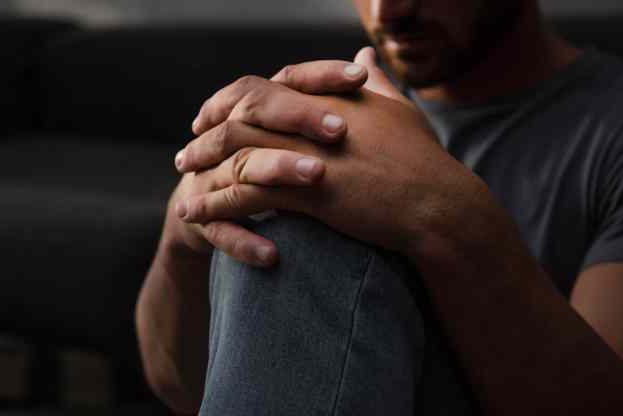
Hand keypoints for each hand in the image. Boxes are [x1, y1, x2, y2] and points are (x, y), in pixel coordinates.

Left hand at [175, 47, 501, 261]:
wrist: (438, 204)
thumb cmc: (423, 162)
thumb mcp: (398, 110)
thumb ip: (376, 83)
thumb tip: (365, 57)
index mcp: (325, 96)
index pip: (263, 87)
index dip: (232, 100)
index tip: (214, 115)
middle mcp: (309, 116)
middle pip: (239, 114)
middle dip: (207, 132)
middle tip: (186, 150)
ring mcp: (305, 151)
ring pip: (235, 151)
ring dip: (203, 168)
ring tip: (183, 188)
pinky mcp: (305, 189)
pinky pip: (243, 193)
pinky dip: (213, 204)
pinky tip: (194, 217)